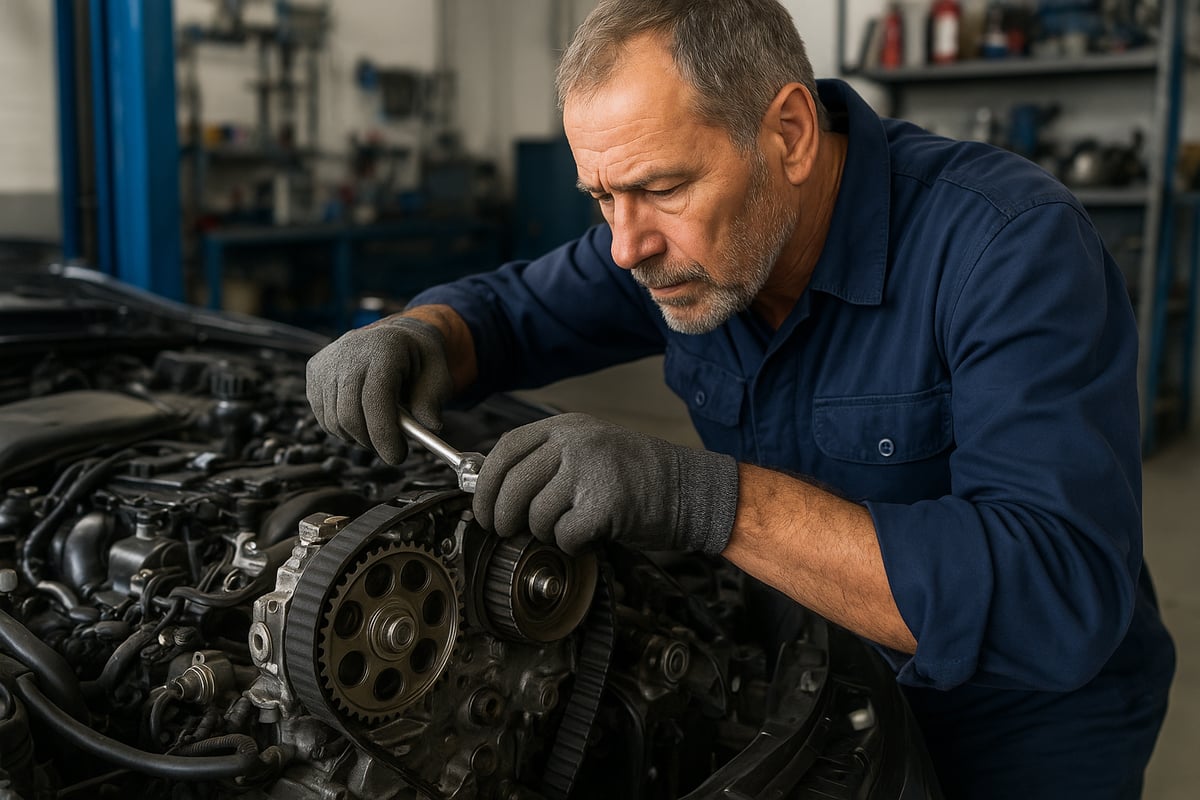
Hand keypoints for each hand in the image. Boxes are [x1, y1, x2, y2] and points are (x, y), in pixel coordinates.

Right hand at [306, 316, 451, 462]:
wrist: (393, 335)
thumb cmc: (418, 358)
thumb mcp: (438, 373)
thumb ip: (432, 400)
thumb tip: (430, 427)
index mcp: (383, 348)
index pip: (374, 400)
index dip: (384, 435)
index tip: (397, 456)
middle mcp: (349, 352)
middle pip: (349, 416)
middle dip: (372, 442)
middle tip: (391, 448)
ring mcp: (327, 361)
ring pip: (334, 421)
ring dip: (357, 438)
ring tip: (378, 429)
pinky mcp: (314, 371)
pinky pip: (323, 416)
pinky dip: (342, 429)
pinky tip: (361, 418)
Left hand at [472, 413, 739, 555]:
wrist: (691, 490)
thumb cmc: (639, 477)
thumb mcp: (589, 451)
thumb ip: (547, 462)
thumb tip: (496, 492)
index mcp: (567, 427)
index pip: (506, 449)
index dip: (486, 484)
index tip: (482, 508)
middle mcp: (576, 442)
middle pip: (513, 484)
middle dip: (503, 517)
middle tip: (507, 531)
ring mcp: (591, 469)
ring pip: (536, 514)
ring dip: (545, 533)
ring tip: (568, 528)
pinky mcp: (605, 502)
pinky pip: (564, 535)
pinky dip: (572, 545)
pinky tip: (589, 537)